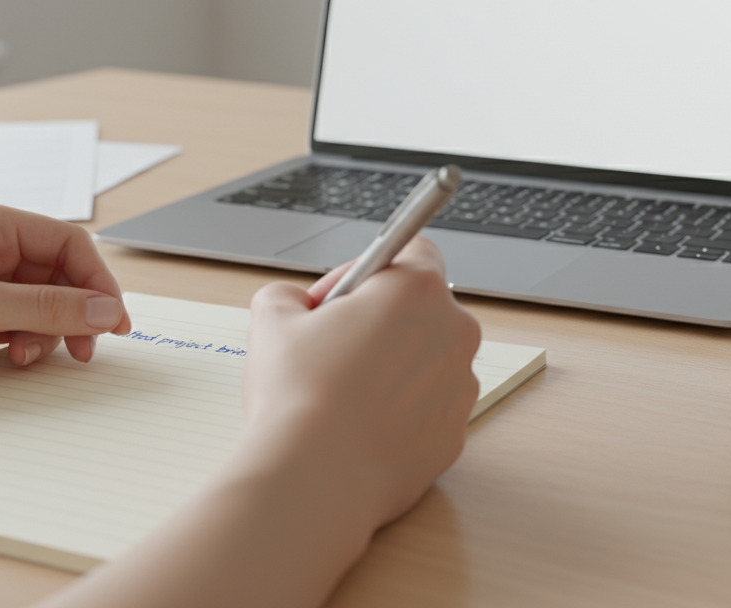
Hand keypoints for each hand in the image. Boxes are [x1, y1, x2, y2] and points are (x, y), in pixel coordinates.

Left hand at [0, 199, 131, 395]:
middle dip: (76, 312)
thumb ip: (48, 308)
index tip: (115, 320)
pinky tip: (11, 358)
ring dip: (47, 332)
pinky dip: (23, 342)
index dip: (98, 282)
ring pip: (39, 304)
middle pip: (59, 276)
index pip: (69, 245)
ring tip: (30, 356)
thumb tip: (106, 310)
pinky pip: (14, 325)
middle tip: (88, 348)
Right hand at [242, 236, 480, 527]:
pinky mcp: (454, 434)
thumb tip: (295, 304)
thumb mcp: (271, 319)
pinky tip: (359, 426)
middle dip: (379, 320)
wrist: (316, 480)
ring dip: (392, 367)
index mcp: (416, 290)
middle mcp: (453, 332)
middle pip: (420, 308)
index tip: (337, 299)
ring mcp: (460, 387)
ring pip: (426, 361)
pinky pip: (428, 409)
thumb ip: (288, 295)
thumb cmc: (299, 397)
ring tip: (342, 393)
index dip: (366, 271)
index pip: (410, 250)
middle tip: (332, 346)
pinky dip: (401, 411)